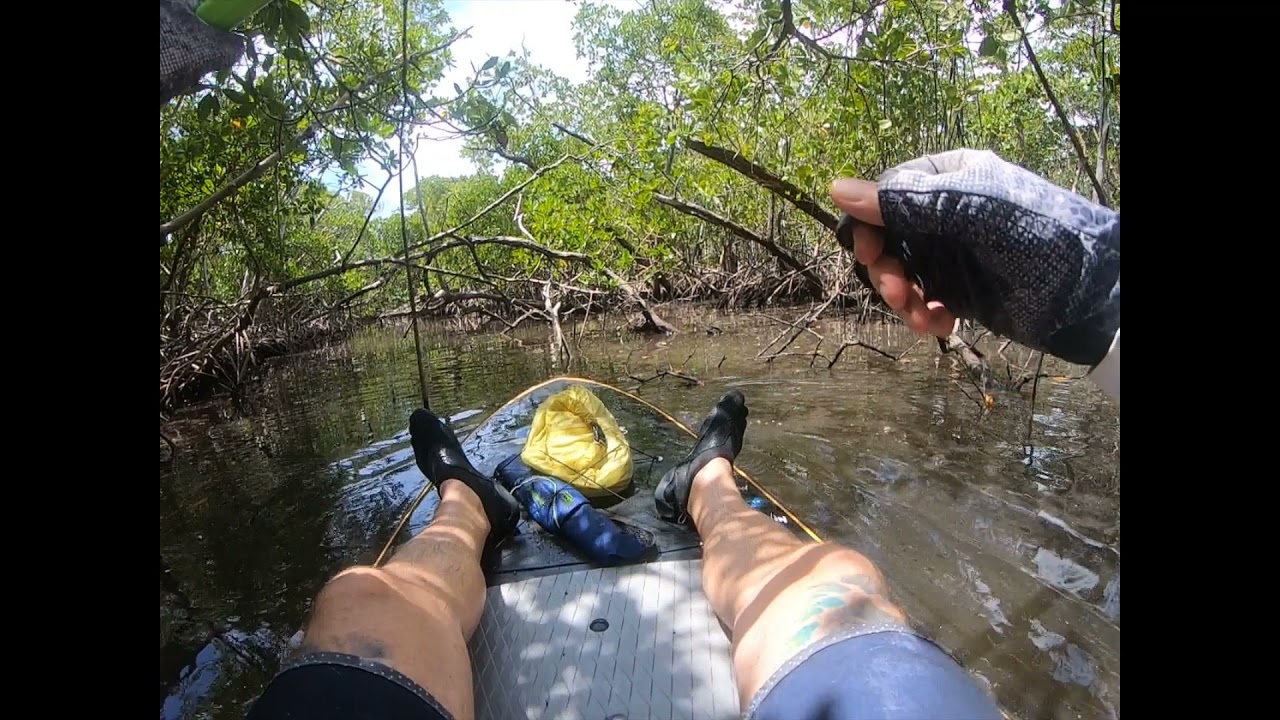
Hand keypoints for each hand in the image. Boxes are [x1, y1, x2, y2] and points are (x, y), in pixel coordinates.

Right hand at [829, 149, 1119, 366]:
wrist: (1092, 292)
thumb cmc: (1034, 234)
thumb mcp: (967, 209)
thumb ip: (902, 201)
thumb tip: (834, 188)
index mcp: (949, 178)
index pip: (886, 193)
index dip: (868, 224)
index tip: (866, 252)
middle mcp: (948, 213)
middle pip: (889, 239)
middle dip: (886, 269)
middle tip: (897, 292)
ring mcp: (956, 253)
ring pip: (903, 274)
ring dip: (903, 298)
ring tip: (922, 317)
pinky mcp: (966, 290)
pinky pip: (926, 300)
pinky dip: (925, 315)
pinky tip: (941, 326)